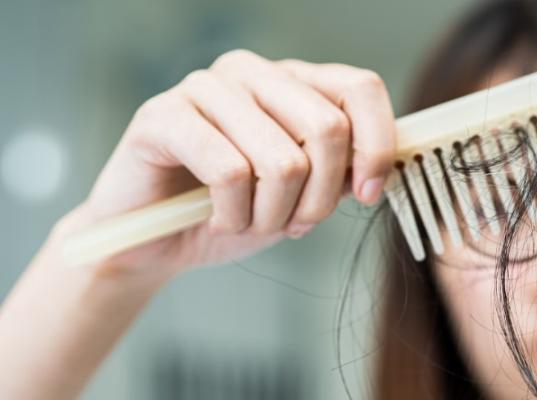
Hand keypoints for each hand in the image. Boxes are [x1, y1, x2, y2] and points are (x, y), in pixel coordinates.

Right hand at [56, 49, 395, 277]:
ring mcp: (206, 87)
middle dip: (319, 198)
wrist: (156, 244)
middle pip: (327, 127)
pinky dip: (234, 215)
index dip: (376, 144)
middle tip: (294, 224)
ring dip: (273, 215)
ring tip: (250, 223)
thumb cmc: (236, 213)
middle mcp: (253, 72)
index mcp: (292, 81)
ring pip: (282, 160)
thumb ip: (341, 172)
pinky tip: (217, 219)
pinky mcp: (163, 115)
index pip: (360, 86)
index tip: (366, 194)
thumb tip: (379, 167)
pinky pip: (230, 173)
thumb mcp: (304, 196)